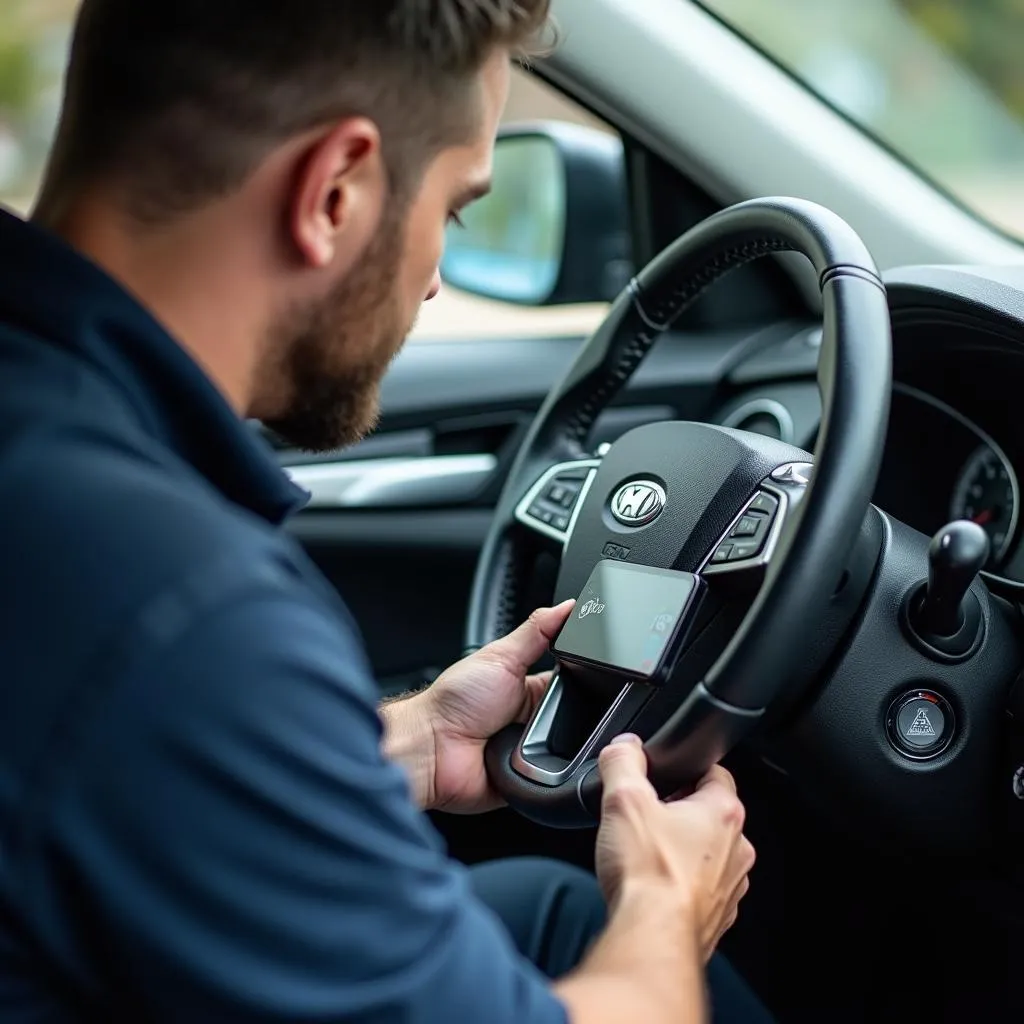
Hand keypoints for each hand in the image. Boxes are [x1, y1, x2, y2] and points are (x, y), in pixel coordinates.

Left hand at [383, 601, 573, 813]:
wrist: (430, 748)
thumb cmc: (453, 701)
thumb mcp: (500, 656)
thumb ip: (537, 631)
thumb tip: (568, 606)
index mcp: (530, 689)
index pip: (574, 683)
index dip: (586, 680)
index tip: (591, 675)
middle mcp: (534, 721)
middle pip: (578, 720)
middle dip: (573, 717)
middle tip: (546, 712)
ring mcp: (532, 753)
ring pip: (572, 752)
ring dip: (560, 746)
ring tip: (532, 738)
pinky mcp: (529, 782)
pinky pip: (556, 782)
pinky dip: (551, 774)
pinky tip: (535, 764)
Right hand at [594, 735, 755, 961]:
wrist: (652, 938)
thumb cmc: (648, 873)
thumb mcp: (624, 798)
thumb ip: (623, 762)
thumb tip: (625, 746)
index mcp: (723, 812)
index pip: (714, 773)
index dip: (685, 769)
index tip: (663, 774)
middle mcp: (737, 849)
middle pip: (710, 815)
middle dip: (680, 812)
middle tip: (647, 815)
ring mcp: (730, 887)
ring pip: (708, 855)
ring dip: (683, 851)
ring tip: (647, 854)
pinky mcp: (717, 918)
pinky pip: (701, 891)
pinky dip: (681, 886)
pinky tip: (653, 888)